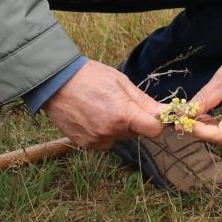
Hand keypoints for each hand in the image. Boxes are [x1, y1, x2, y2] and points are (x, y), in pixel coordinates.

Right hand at [42, 59, 164, 150]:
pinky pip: (103, 141)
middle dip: (133, 121)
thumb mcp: (120, 82)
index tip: (153, 114)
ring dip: (117, 127)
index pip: (154, 130)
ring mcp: (96, 140)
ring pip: (119, 137)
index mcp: (123, 114)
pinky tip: (91, 116)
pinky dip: (102, 132)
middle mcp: (111, 131)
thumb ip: (143, 101)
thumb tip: (165, 112)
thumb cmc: (89, 76)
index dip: (157, 122)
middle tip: (118, 102)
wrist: (55, 82)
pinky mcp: (85, 144)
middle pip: (136, 133)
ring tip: (100, 107)